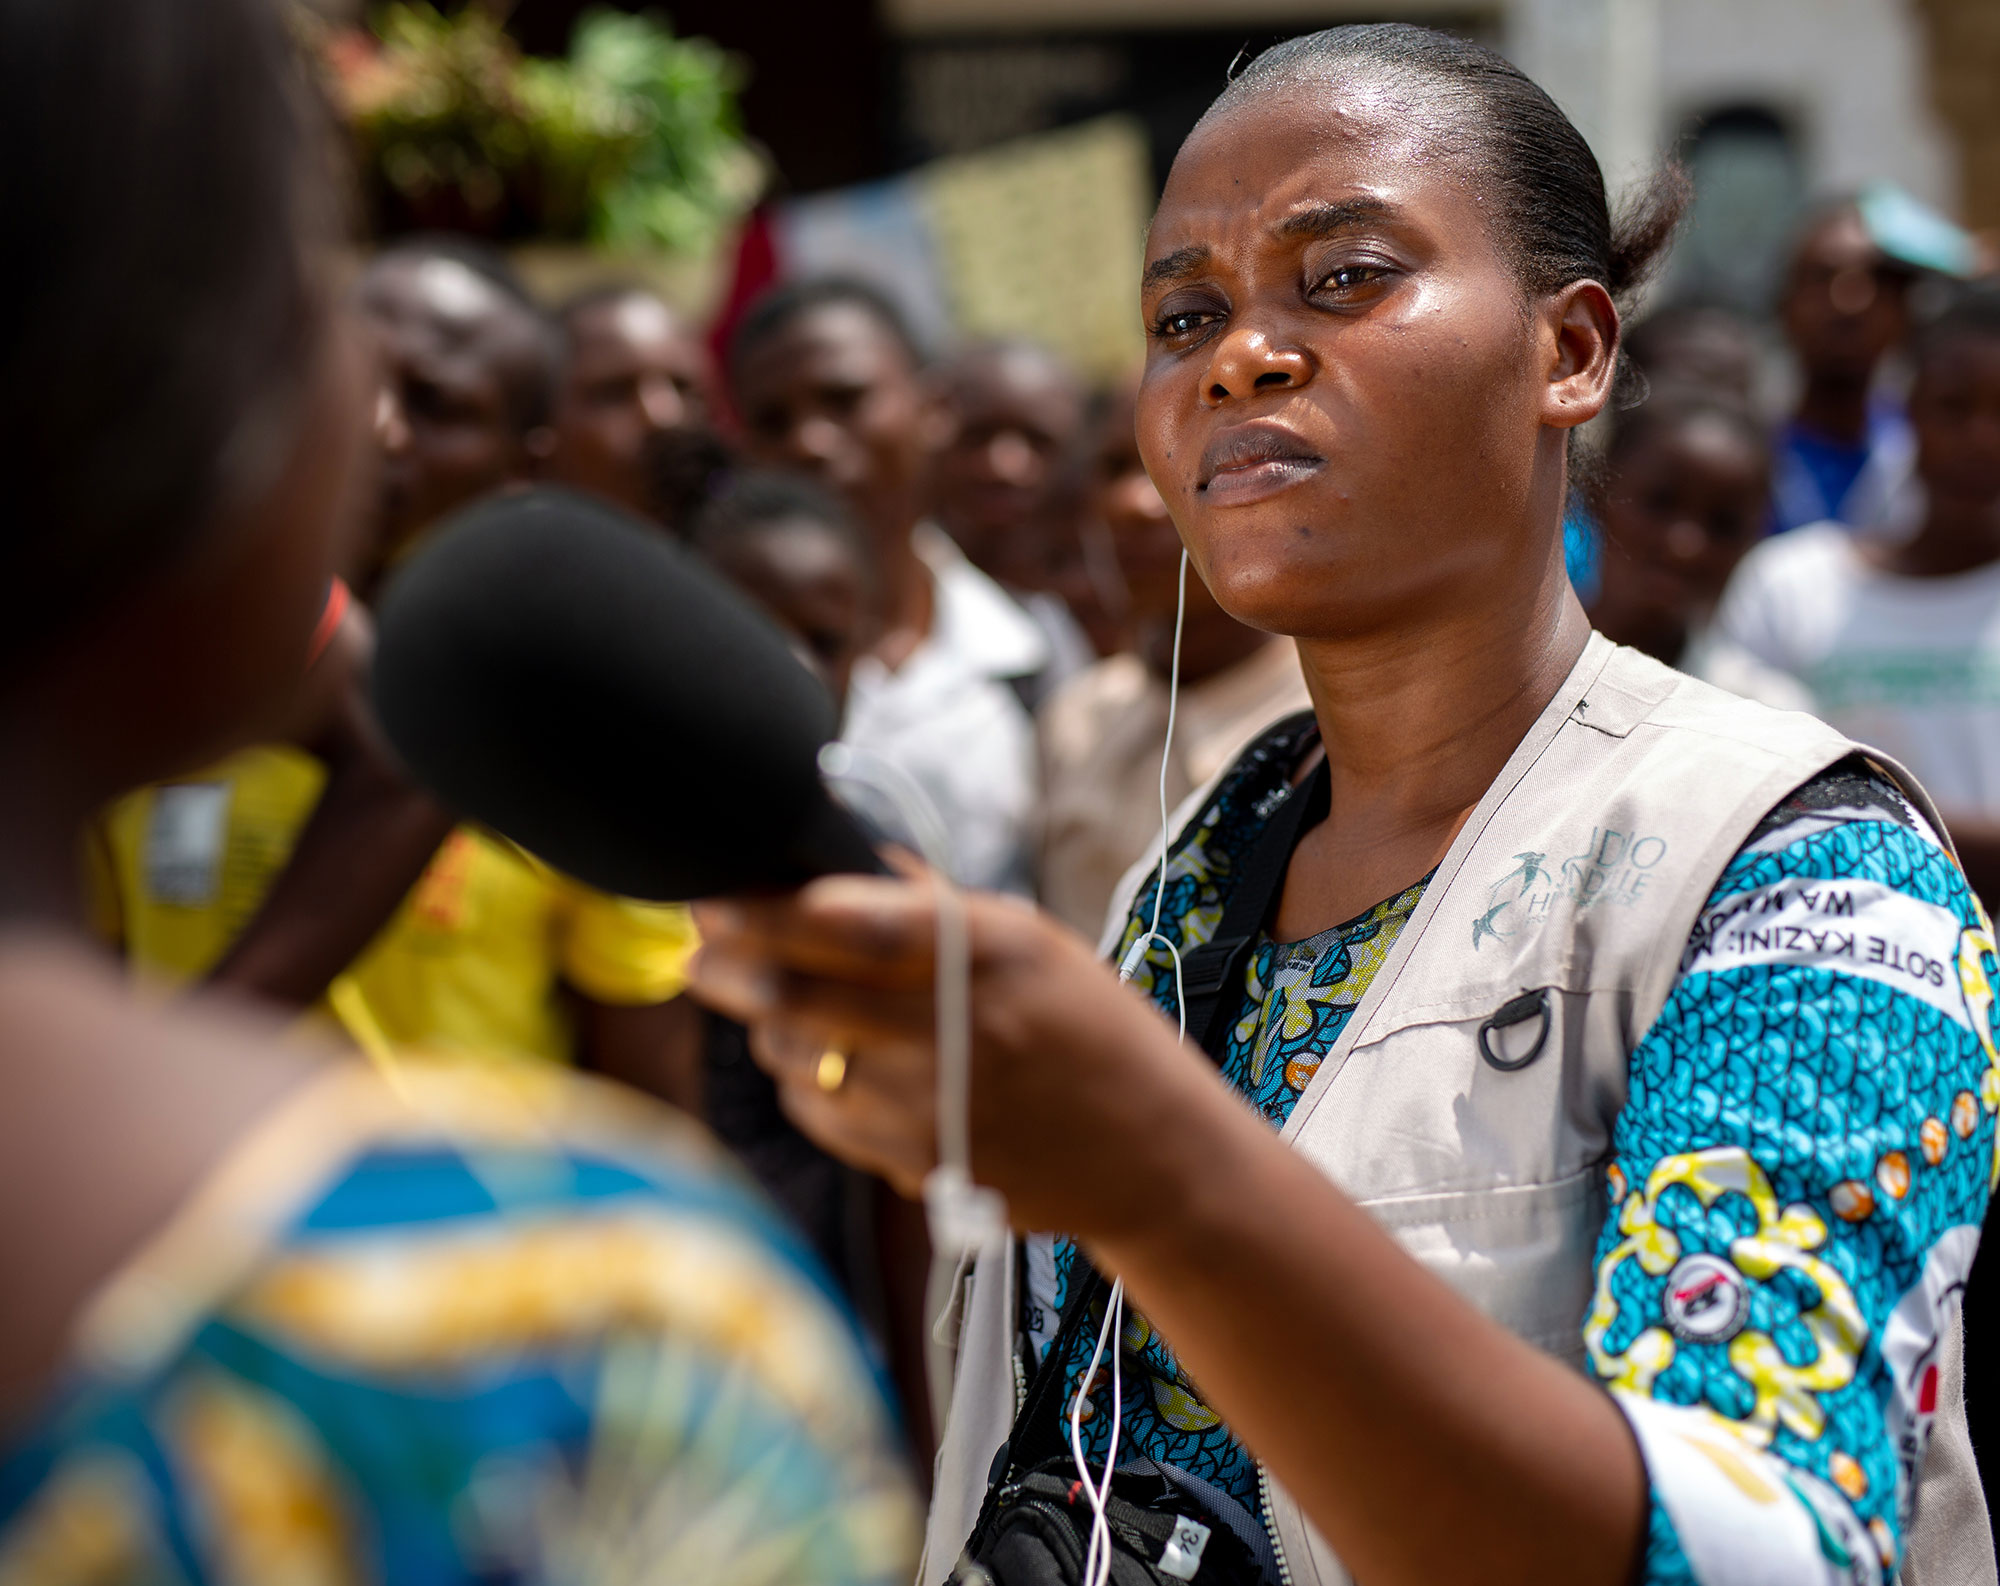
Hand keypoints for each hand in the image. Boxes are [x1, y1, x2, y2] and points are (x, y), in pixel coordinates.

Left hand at [687, 873, 1216, 1237]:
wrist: (1149, 1150)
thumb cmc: (1085, 1025)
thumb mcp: (1026, 940)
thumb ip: (928, 907)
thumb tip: (830, 865)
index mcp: (983, 953)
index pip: (841, 923)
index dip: (758, 910)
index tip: (711, 896)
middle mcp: (952, 1031)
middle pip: (793, 997)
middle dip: (726, 970)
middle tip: (703, 951)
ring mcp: (931, 1110)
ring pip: (793, 1061)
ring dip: (768, 1027)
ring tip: (781, 1004)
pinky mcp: (915, 1168)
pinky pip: (819, 1117)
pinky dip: (805, 1083)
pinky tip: (827, 1063)